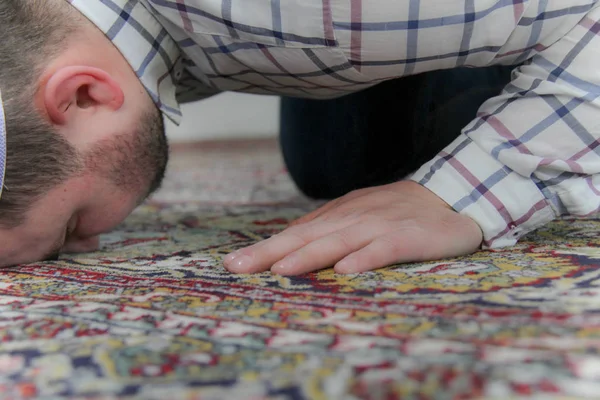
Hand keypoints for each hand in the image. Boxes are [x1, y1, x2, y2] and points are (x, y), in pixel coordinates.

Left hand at [223, 181, 482, 274]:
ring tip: (280, 270)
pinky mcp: (408, 236)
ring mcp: (381, 225)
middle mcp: (354, 217)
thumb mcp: (359, 217)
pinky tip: (346, 271)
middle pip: (308, 236)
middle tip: (238, 267)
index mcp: (340, 214)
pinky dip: (365, 258)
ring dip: (309, 255)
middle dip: (271, 252)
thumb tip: (290, 249)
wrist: (451, 197)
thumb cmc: (399, 212)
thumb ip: (328, 231)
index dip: (266, 248)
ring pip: (339, 240)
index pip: (297, 233)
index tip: (234, 263)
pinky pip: (384, 248)